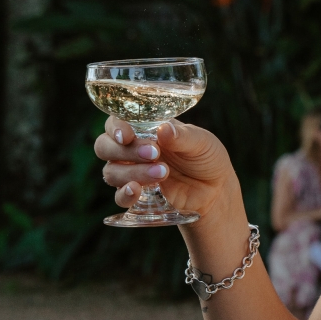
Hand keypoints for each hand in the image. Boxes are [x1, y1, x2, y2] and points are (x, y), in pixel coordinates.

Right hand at [94, 118, 237, 218]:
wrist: (216, 188)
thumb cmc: (206, 157)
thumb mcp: (201, 141)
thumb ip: (182, 136)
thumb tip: (164, 129)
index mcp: (143, 129)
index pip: (115, 123)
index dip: (115, 128)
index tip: (127, 136)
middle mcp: (131, 149)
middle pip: (104, 147)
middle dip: (124, 151)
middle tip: (154, 154)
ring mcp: (132, 172)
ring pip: (111, 171)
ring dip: (133, 172)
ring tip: (163, 172)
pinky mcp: (137, 195)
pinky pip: (119, 197)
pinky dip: (124, 194)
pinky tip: (136, 191)